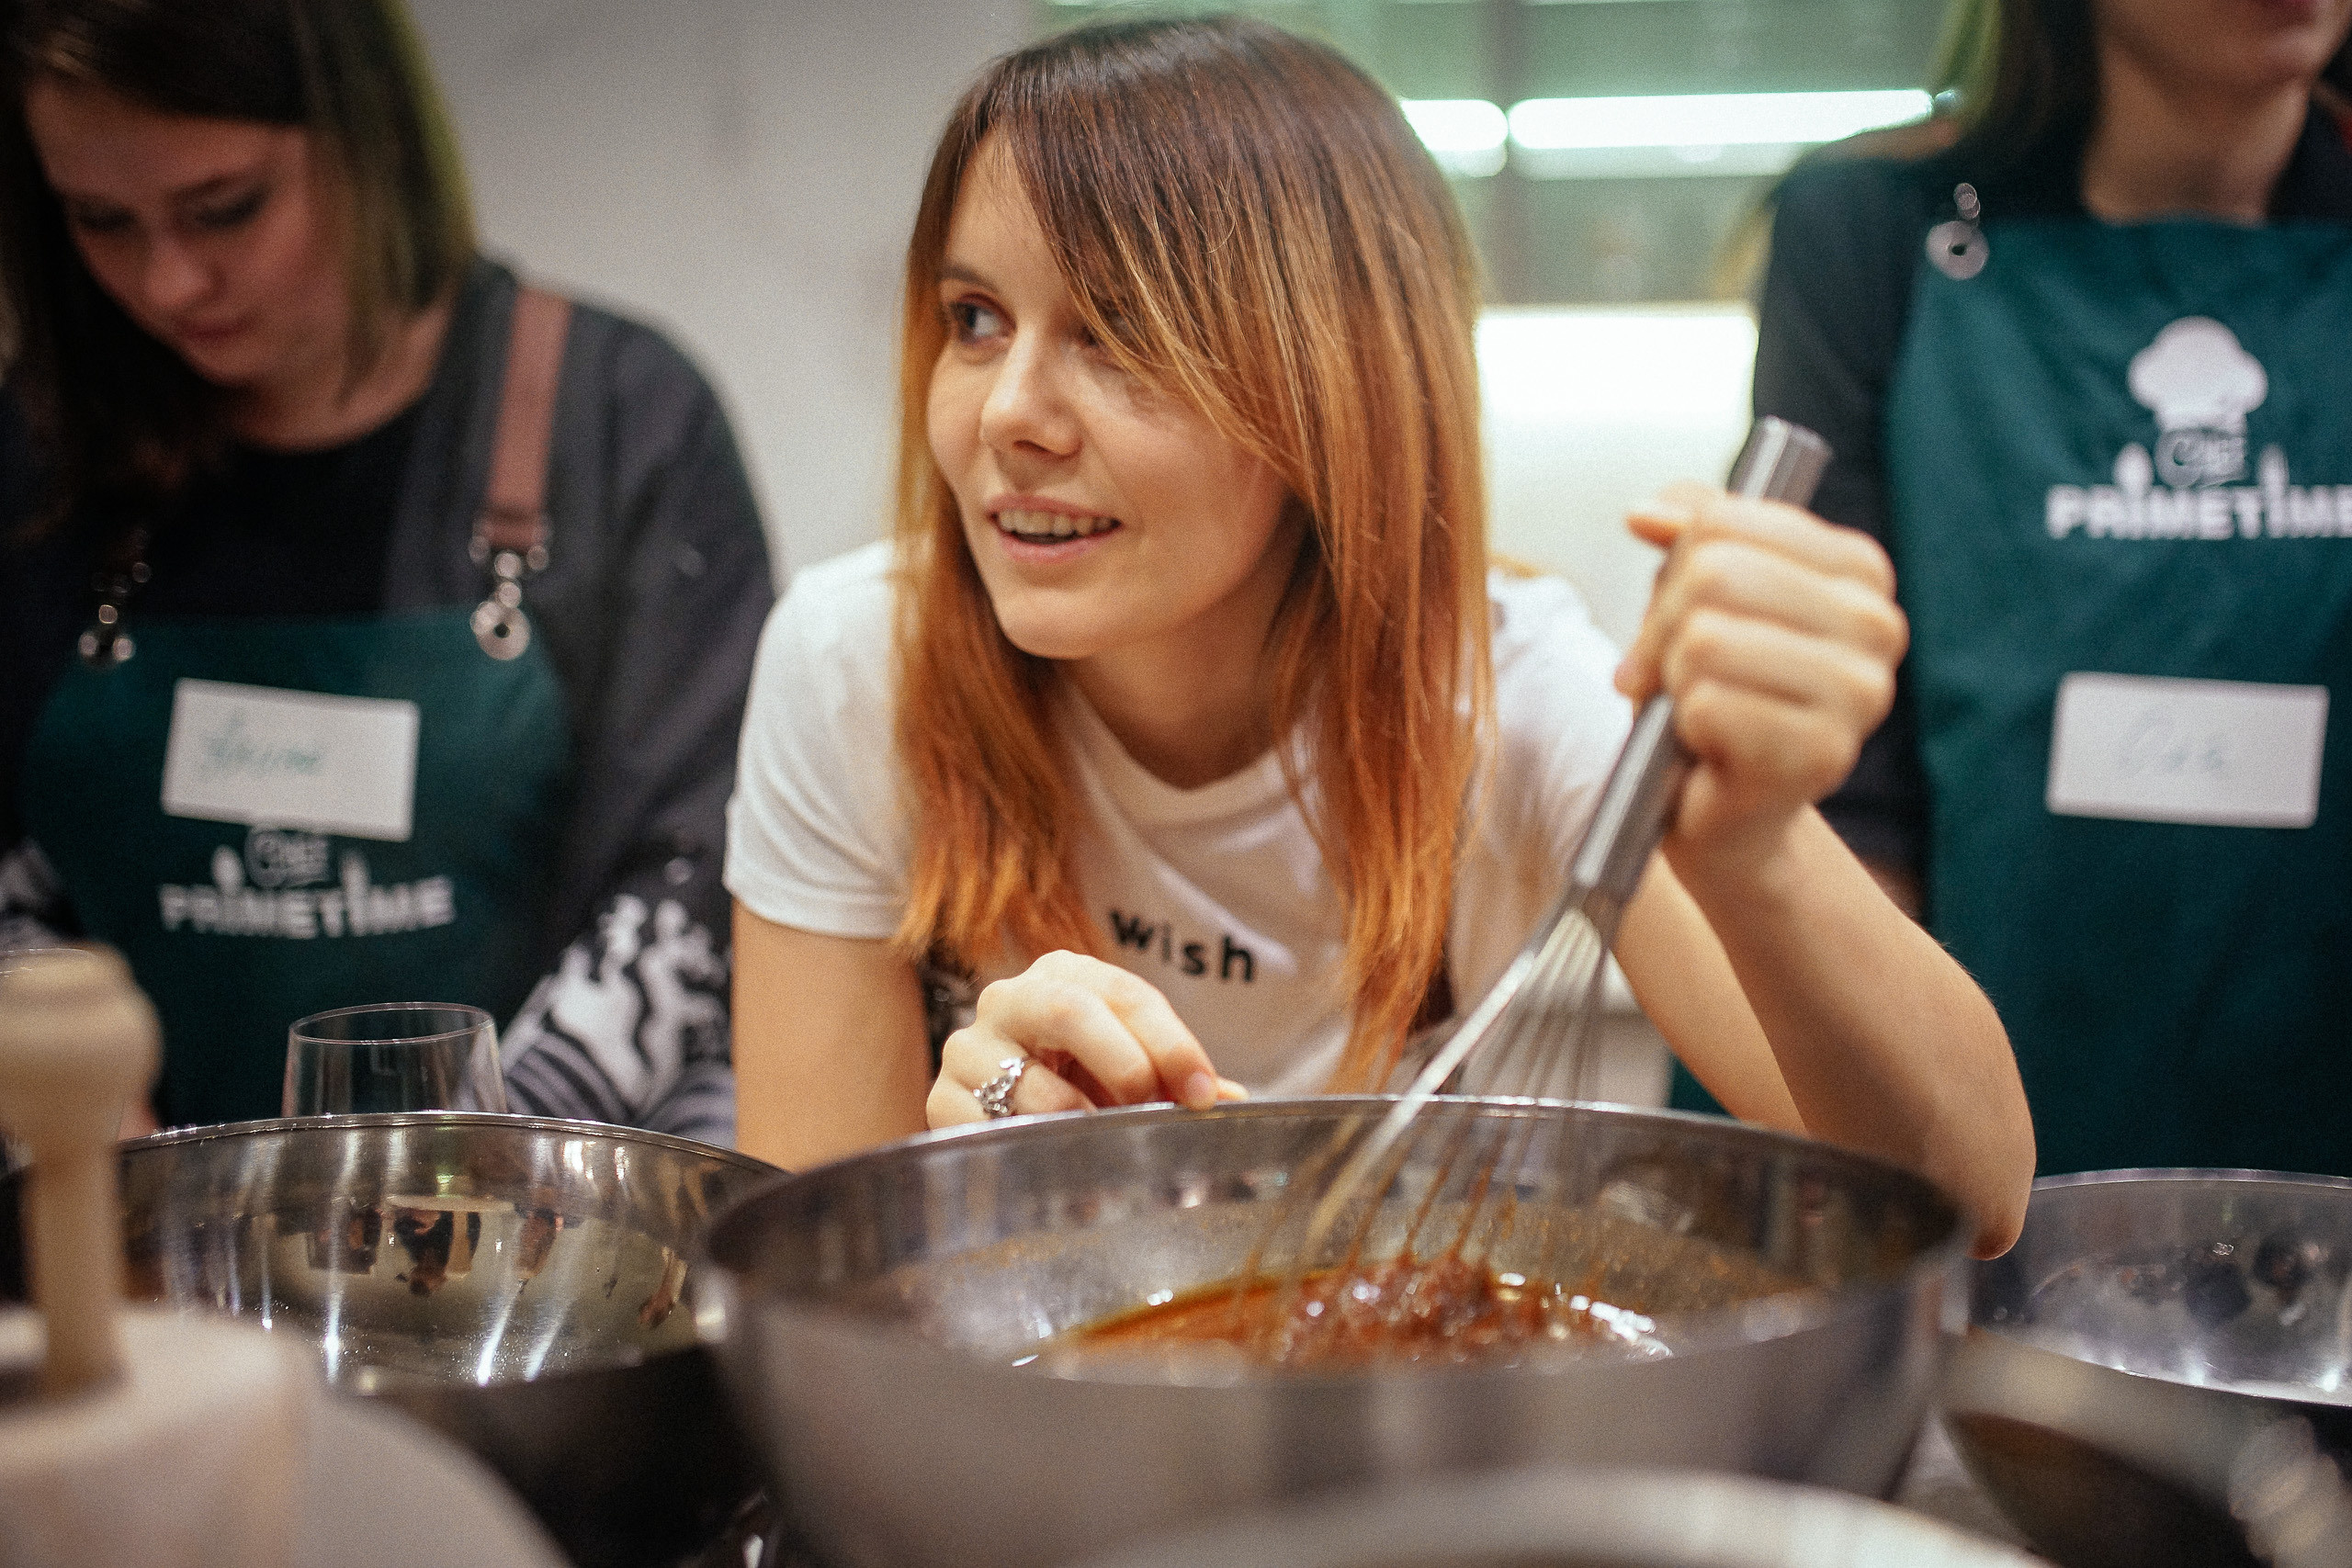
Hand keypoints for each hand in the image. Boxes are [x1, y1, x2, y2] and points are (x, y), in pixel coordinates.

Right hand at [926, 950, 1247, 1128]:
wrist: (992, 1116)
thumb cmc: (1079, 1085)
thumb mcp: (1126, 1070)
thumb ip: (1174, 1080)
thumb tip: (1231, 1101)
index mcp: (1064, 976)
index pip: (1124, 993)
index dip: (1172, 1042)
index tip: (1204, 1095)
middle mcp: (1009, 999)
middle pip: (1068, 1010)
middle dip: (1124, 1063)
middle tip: (1154, 1110)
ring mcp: (968, 1049)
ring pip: (1029, 1082)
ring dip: (1082, 1126)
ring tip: (1110, 1153)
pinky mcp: (942, 1102)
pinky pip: (993, 1131)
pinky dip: (1034, 1154)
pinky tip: (1059, 1170)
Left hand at [1614, 482, 1906, 873]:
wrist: (1719, 811)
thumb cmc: (1710, 692)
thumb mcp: (1694, 595)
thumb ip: (1688, 532)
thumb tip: (1648, 513)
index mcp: (1859, 571)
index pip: (1724, 521)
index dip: (1673, 569)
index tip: (1670, 616)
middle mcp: (1877, 625)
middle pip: (1713, 574)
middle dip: (1663, 628)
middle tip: (1668, 674)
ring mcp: (1859, 694)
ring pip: (1705, 639)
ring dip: (1674, 681)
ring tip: (1693, 710)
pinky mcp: (1822, 755)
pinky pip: (1708, 704)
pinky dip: (1684, 726)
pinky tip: (1707, 746)